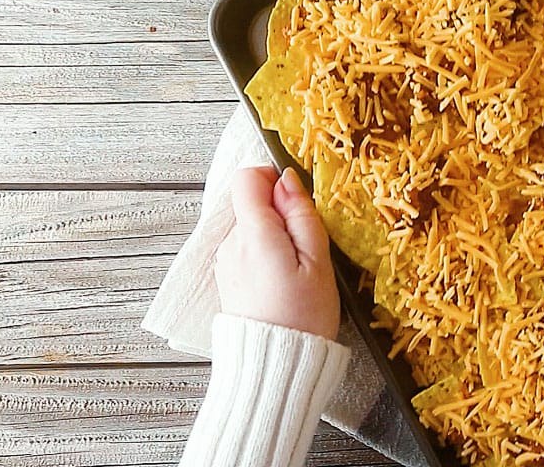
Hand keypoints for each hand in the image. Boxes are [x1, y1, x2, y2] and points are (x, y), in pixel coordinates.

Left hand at [215, 166, 339, 339]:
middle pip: (250, 203)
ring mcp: (225, 262)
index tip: (297, 200)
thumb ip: (301, 215)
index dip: (272, 178)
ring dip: (273, 236)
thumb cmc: (304, 316)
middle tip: (306, 247)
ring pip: (250, 228)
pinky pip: (245, 250)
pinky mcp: (227, 279)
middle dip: (279, 213)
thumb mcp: (318, 262)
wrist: (276, 366)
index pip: (247, 178)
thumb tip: (287, 180)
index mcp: (254, 235)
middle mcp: (231, 244)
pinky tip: (282, 281)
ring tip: (296, 270)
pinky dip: (264, 255)